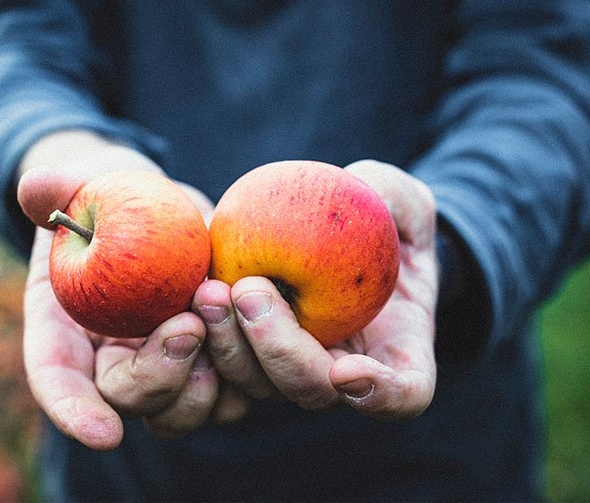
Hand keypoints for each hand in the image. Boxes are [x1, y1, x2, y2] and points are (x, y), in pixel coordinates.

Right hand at [18, 131, 217, 450]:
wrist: (149, 212)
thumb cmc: (106, 203)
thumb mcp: (80, 188)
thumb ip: (58, 190)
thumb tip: (34, 187)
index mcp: (67, 332)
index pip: (59, 384)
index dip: (75, 413)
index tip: (102, 432)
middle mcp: (115, 364)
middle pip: (132, 402)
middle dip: (161, 376)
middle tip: (187, 324)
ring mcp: (168, 367)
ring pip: (190, 409)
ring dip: (212, 372)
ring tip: (218, 302)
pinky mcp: (214, 359)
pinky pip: (237, 387)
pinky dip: (249, 360)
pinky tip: (254, 312)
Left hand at [193, 160, 437, 419]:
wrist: (320, 230)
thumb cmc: (374, 213)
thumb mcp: (395, 194)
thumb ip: (392, 195)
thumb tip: (368, 198)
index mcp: (396, 348)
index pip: (403, 393)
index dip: (380, 395)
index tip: (349, 370)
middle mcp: (341, 371)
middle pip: (310, 389)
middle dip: (277, 351)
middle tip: (248, 291)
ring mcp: (288, 366)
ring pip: (255, 384)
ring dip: (229, 345)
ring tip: (209, 292)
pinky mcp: (244, 350)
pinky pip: (216, 364)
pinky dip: (198, 343)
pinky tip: (186, 298)